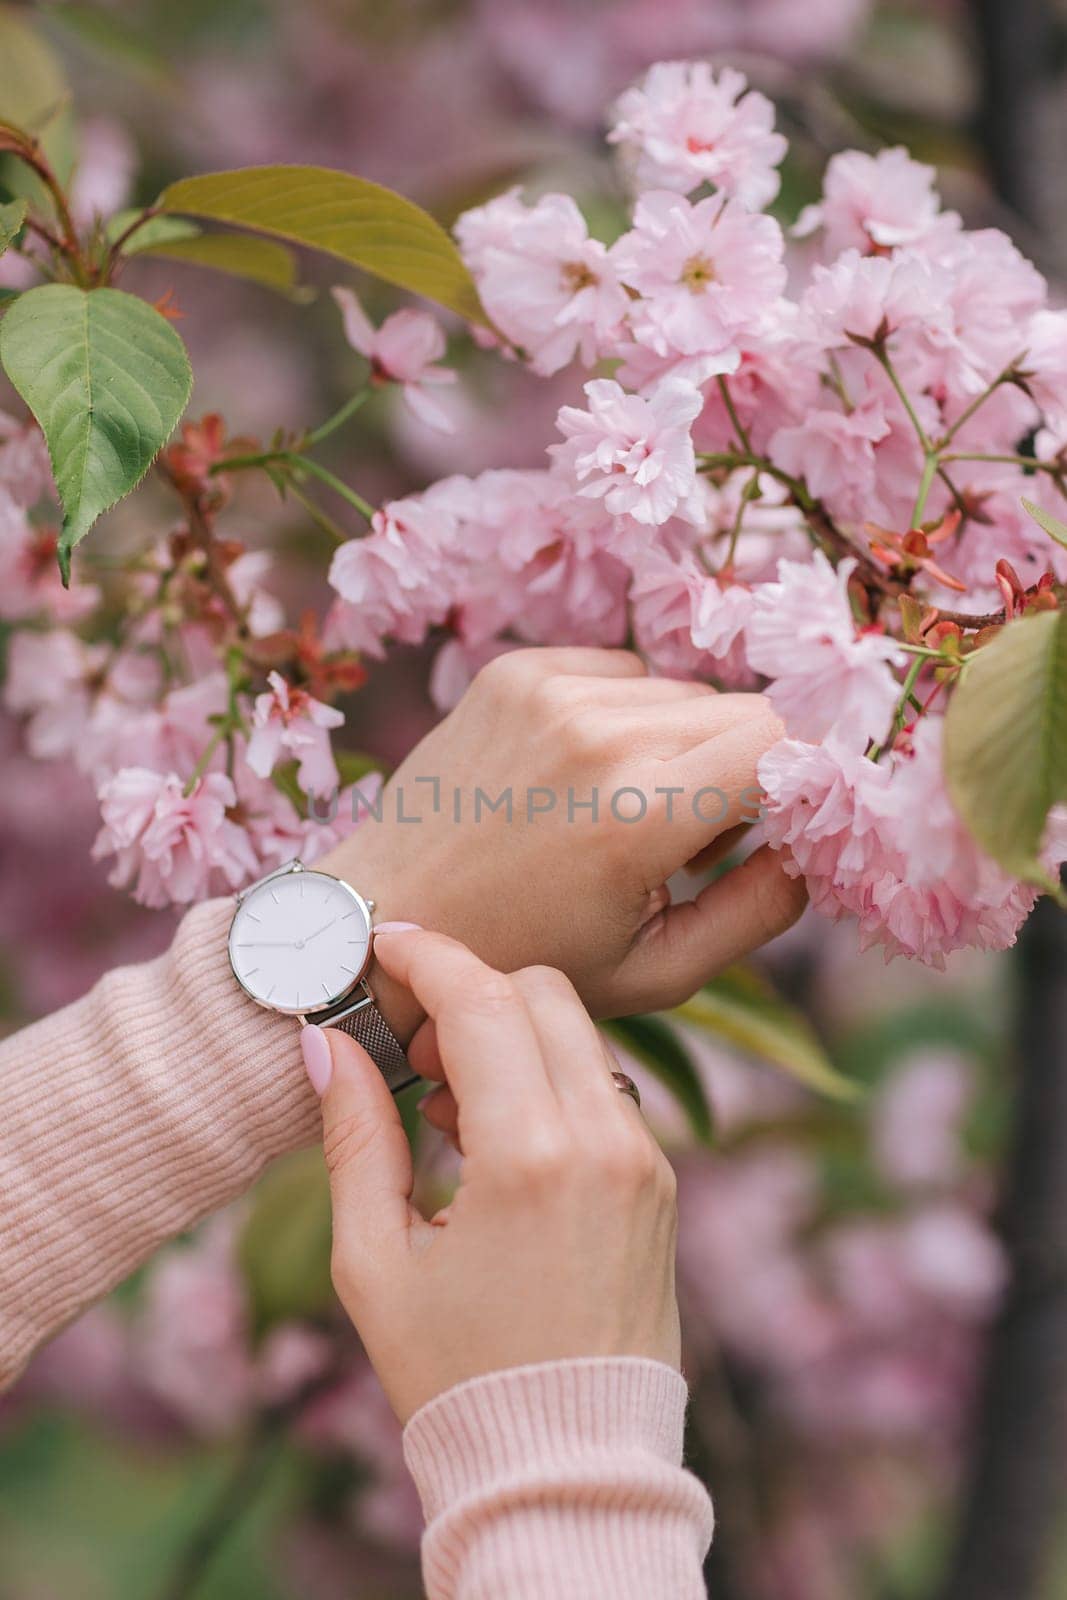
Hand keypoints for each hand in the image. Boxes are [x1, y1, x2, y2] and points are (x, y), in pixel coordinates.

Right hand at [305, 928, 679, 1424]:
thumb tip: (329, 1043)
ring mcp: (645, 1160)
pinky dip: (548, 1080)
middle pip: (542, 992)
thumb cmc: (455, 1377)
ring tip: (449, 1115)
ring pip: (580, 1033)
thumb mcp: (375, 1261)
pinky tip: (497, 1146)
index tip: (384, 942)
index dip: (426, 954)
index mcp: (533, 1158)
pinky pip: (604, 1086)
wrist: (566, 1469)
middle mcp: (607, 1142)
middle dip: (471, 993)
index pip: (482, 1000)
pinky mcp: (660, 1183)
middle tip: (413, 1051)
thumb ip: (355, 1134)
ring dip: (511, 1037)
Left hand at [320, 646, 805, 1039]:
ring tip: (622, 810)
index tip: (783, 822)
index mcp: (636, 816)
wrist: (385, 918)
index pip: (783, 739)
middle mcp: (595, 734)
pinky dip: (623, 718)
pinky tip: (579, 775)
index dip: (801, 778)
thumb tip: (820, 845)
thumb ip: (760, 909)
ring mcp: (549, 690)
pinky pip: (621, 673)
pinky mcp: (516, 670)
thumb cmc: (525, 960)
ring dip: (680, 744)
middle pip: (743, 711)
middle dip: (743, 770)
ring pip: (683, 692)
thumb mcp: (657, 971)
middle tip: (689, 838)